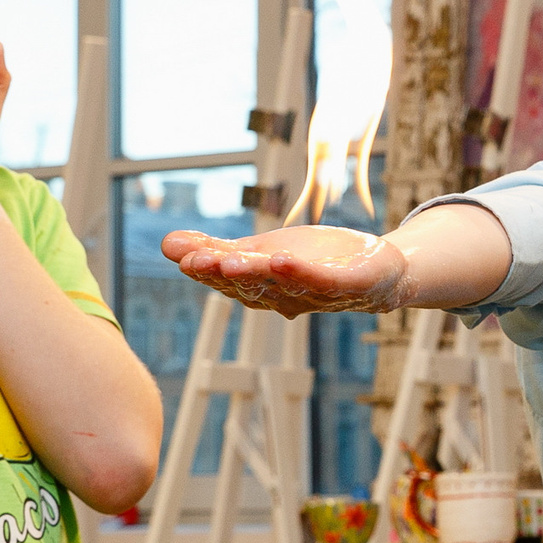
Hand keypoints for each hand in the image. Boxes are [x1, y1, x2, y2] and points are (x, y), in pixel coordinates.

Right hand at [165, 225, 406, 317]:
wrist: (378, 270)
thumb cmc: (315, 262)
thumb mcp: (261, 252)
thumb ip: (216, 250)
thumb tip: (164, 244)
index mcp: (261, 291)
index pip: (227, 280)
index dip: (203, 270)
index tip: (179, 255)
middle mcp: (284, 298)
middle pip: (248, 286)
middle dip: (222, 273)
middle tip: (195, 261)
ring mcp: (316, 295)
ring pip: (280, 286)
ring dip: (254, 275)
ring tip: (230, 260)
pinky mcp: (348, 287)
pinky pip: (322, 282)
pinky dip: (302, 274)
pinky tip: (282, 260)